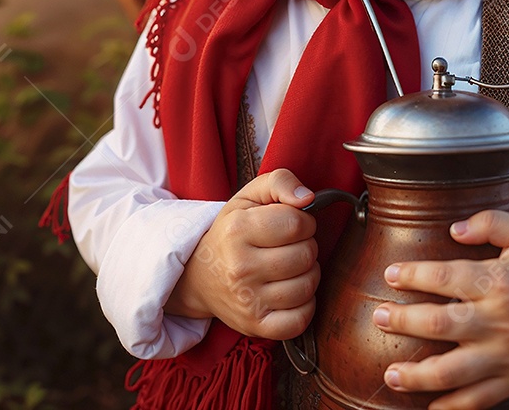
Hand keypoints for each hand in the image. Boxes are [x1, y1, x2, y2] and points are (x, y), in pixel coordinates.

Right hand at [166, 168, 319, 339]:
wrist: (200, 275)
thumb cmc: (232, 231)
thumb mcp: (249, 196)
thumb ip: (280, 181)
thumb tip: (309, 198)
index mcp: (238, 230)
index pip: (297, 223)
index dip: (304, 221)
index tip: (293, 224)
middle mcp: (240, 268)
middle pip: (305, 255)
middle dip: (307, 246)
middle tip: (291, 246)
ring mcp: (248, 302)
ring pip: (307, 286)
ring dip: (308, 274)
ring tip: (292, 267)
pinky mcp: (256, 327)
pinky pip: (301, 319)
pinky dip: (305, 305)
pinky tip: (292, 292)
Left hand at [372, 210, 508, 409]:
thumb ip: (488, 223)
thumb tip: (453, 229)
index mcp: (499, 281)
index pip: (445, 278)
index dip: (413, 276)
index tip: (391, 275)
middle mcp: (500, 321)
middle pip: (440, 324)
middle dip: (403, 321)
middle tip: (379, 317)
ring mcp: (506, 356)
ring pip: (453, 372)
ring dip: (417, 375)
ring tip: (392, 373)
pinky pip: (478, 401)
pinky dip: (451, 407)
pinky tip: (428, 406)